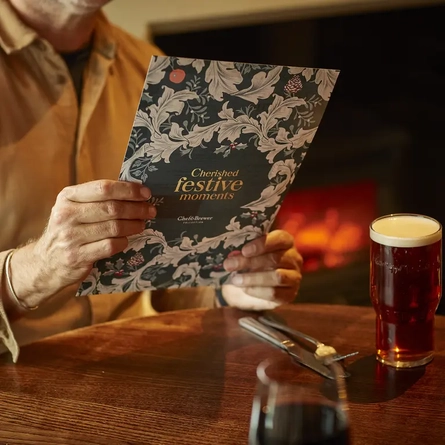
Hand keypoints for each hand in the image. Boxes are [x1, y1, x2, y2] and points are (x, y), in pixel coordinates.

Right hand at [9, 180, 154, 307]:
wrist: (46, 263)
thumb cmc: (69, 230)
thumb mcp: (75, 208)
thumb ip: (98, 199)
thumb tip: (136, 192)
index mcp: (68, 197)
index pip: (104, 188)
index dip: (128, 190)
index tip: (146, 193)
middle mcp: (66, 214)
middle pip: (112, 208)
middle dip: (136, 208)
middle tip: (150, 210)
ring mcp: (70, 237)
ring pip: (113, 227)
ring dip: (133, 225)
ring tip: (142, 224)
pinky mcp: (77, 257)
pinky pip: (110, 246)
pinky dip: (123, 242)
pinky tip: (126, 240)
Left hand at [221, 230, 302, 310]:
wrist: (248, 288)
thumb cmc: (248, 264)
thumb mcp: (245, 254)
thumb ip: (243, 251)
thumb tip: (233, 255)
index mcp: (285, 242)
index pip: (280, 239)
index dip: (262, 244)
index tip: (244, 250)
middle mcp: (294, 258)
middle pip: (275, 259)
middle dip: (249, 262)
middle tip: (230, 264)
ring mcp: (294, 277)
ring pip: (277, 276)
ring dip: (252, 278)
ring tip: (235, 279)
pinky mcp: (289, 295)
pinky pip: (274, 293)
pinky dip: (256, 291)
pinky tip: (245, 289)